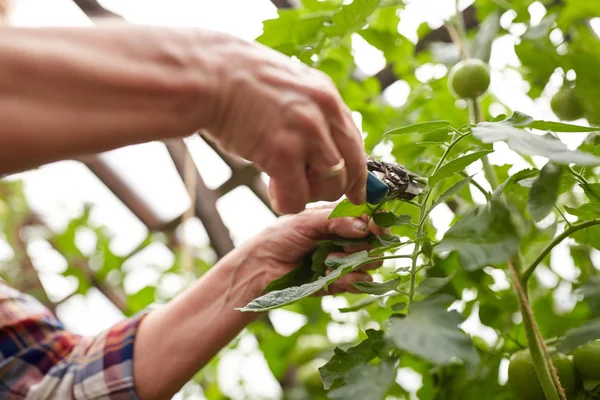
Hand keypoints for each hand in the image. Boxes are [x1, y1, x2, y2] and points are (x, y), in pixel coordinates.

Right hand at [202, 36, 366, 213]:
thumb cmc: (237, 82)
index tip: (356, 192)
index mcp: (326, 96)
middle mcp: (324, 113)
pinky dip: (286, 202)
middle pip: (351, 167)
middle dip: (332, 188)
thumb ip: (309, 111)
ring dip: (308, 194)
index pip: (355, 142)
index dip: (357, 173)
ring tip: (281, 182)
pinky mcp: (283, 153)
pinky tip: (272, 190)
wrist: (206, 75)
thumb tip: (322, 142)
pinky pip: (298, 197)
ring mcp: (306, 133)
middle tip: (305, 187)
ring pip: (331, 186)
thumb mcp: (287, 87)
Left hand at [240, 203, 384, 293]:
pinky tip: (329, 275)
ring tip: (329, 260)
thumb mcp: (306, 221)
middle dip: (367, 244)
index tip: (377, 226)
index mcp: (339, 218)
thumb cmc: (279, 238)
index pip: (369, 217)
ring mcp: (345, 261)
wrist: (261, 268)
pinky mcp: (341, 282)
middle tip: (347, 245)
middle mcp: (346, 238)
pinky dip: (350, 279)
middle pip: (376, 241)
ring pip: (372, 262)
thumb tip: (364, 226)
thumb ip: (335, 220)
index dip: (378, 221)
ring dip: (355, 261)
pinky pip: (360, 282)